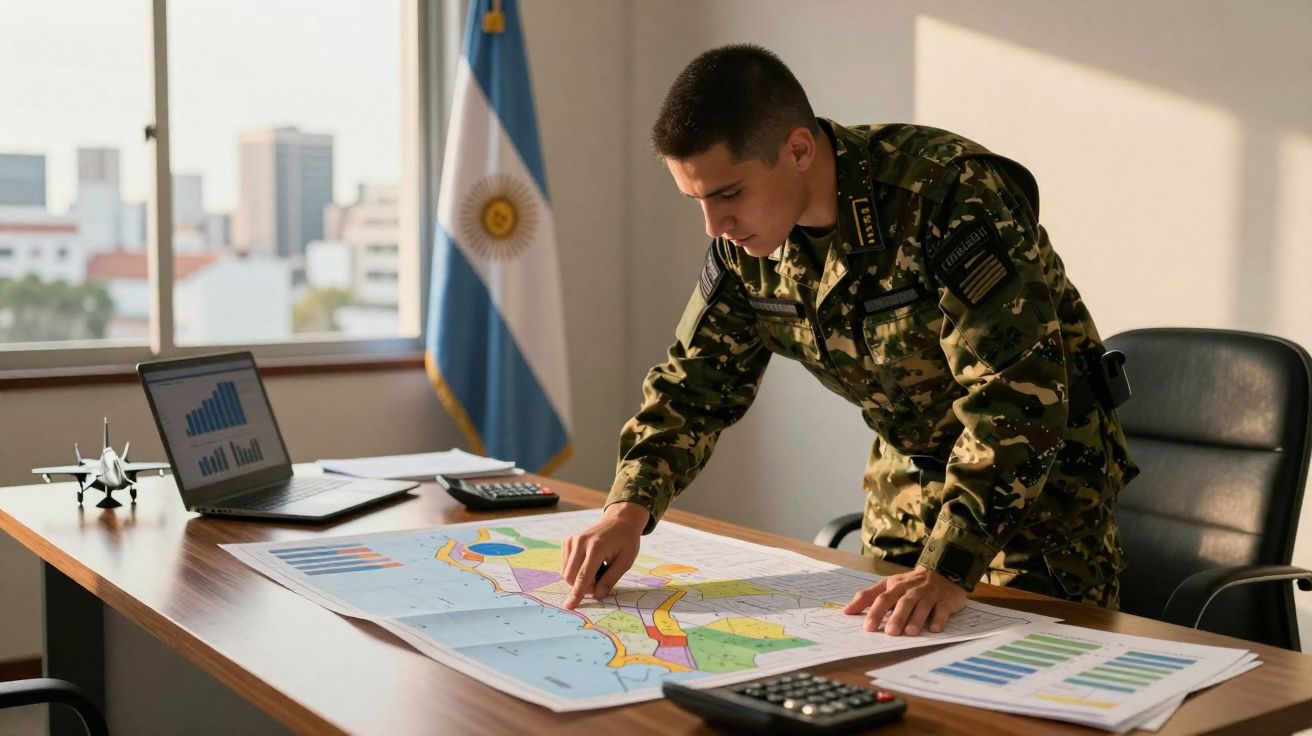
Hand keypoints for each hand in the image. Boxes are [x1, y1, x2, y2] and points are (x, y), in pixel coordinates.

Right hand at [559, 502, 648, 609]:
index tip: (570, 606)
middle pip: (570, 576)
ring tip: (596, 570)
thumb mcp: (626, 561)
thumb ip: (611, 579)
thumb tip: (597, 595)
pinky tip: (588, 563)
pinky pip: (565, 564)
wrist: (620, 520)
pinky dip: (574, 570)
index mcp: (597, 547)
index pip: (584, 576)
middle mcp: (581, 542)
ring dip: (578, 579)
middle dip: (582, 586)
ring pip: (565, 571)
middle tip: (599, 583)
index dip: (577, 593)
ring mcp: (572, 540)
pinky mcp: (568, 541)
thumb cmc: (626, 541)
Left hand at [842, 567, 966, 635]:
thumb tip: (846, 611)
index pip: (883, 598)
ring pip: (922, 606)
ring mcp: (929, 594)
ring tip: (909, 633)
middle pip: (903, 602)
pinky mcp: (946, 601)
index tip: (868, 627)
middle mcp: (912, 590)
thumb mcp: (888, 585)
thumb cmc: (910, 584)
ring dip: (916, 619)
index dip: (875, 612)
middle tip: (890, 632)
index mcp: (896, 586)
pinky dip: (939, 619)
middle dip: (896, 617)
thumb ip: (867, 597)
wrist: (943, 571)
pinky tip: (934, 629)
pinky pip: (942, 610)